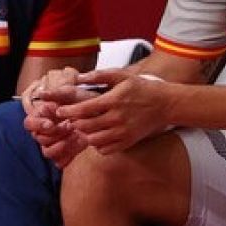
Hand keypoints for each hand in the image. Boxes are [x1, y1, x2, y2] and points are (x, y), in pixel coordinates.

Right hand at [24, 68, 101, 167]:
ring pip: (48, 152)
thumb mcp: (74, 94)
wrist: (105, 114)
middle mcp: (46, 131)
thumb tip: (41, 94)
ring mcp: (54, 143)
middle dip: (55, 134)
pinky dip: (68, 155)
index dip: (38, 125)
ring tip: (78, 136)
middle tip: (71, 127)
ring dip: (62, 145)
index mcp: (43, 116)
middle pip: (39, 139)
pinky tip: (80, 145)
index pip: (30, 124)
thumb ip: (57, 94)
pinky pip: (59, 162)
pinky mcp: (65, 154)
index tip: (51, 123)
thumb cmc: (87, 101)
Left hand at [52, 69, 173, 154]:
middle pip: (85, 126)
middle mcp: (117, 118)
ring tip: (84, 127)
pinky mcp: (128, 142)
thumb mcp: (122, 76)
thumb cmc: (141, 88)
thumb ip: (99, 76)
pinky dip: (97, 145)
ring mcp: (123, 132)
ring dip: (84, 134)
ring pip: (93, 140)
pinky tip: (98, 135)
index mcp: (113, 101)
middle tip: (71, 119)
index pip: (83, 110)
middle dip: (74, 123)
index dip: (68, 112)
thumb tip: (78, 77)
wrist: (166, 104)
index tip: (60, 111)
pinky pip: (106, 149)